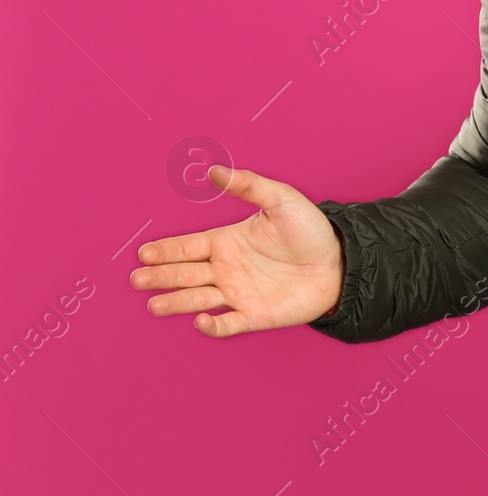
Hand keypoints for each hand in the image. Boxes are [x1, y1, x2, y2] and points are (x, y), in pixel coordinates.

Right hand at [129, 164, 343, 337]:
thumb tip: (214, 170)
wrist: (340, 261)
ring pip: (198, 300)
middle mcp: (226, 269)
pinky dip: (213, 326)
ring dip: (176, 302)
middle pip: (185, 274)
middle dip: (161, 276)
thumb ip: (249, 185)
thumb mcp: (282, 199)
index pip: (188, 246)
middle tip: (138, 278)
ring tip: (154, 305)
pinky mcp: (254, 315)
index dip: (166, 250)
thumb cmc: (311, 230)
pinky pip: (228, 324)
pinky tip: (202, 321)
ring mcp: (238, 293)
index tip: (144, 253)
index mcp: (227, 241)